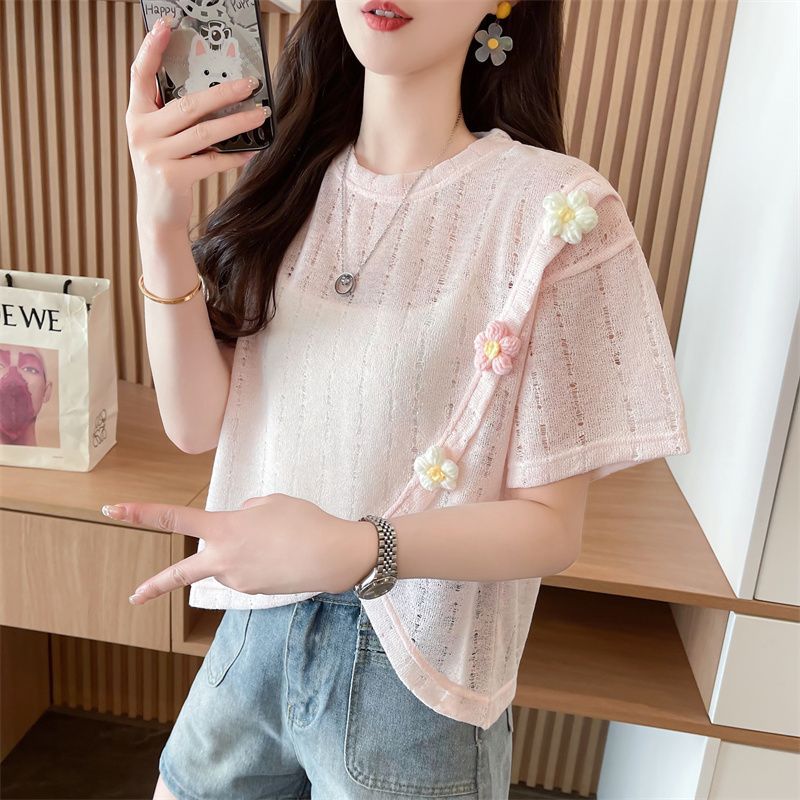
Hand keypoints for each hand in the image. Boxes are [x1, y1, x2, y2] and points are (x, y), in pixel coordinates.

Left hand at [100, 493, 377, 604]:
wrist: (333, 556)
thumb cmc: (305, 521)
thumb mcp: (271, 502)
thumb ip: (245, 511)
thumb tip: (236, 524)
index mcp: (225, 529)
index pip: (175, 519)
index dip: (141, 513)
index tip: (113, 509)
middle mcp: (224, 558)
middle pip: (182, 572)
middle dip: (156, 584)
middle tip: (134, 596)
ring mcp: (238, 579)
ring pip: (228, 561)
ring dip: (244, 550)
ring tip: (280, 540)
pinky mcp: (254, 592)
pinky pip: (246, 570)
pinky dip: (259, 559)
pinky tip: (283, 553)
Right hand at [126, 15, 264, 231]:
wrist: (157, 216)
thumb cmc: (165, 172)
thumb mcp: (160, 139)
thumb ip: (172, 116)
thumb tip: (212, 93)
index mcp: (136, 116)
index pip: (140, 74)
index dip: (152, 47)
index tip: (166, 23)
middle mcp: (142, 132)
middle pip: (188, 104)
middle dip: (223, 92)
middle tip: (250, 84)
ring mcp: (155, 155)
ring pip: (204, 132)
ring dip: (236, 122)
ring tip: (259, 114)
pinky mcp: (172, 176)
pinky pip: (211, 161)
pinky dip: (233, 156)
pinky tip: (250, 151)